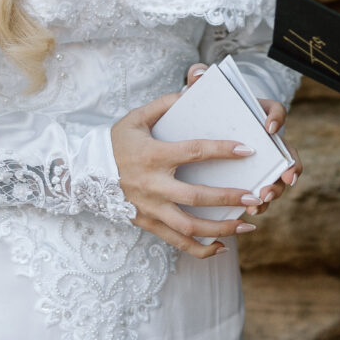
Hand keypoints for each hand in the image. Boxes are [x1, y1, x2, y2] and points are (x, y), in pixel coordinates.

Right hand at [112, 93, 272, 259]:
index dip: (222, 151)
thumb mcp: (136, 117)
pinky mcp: (147, 223)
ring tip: (247, 225)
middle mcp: (153, 185)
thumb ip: (164, 104)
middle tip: (254, 197)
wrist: (85, 172)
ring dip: (220, 229)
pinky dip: (199, 249)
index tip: (247, 150)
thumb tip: (192, 90)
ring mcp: (150, 208)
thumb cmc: (116, 141)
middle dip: (227, 198)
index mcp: (154, 156)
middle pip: (195, 196)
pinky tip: (221, 249)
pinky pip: (175, 241)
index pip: (194, 152)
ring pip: (188, 226)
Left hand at [183, 64, 301, 217]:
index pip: (275, 110)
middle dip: (288, 166)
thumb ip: (199, 79)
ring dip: (275, 190)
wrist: (196, 133)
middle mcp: (265, 141)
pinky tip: (250, 212)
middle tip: (283, 177)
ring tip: (263, 199)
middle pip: (287, 153)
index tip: (269, 127)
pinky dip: (259, 204)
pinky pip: (262, 195)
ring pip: (278, 178)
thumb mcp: (200, 94)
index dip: (276, 117)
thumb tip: (197, 72)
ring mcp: (260, 163)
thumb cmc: (203, 112)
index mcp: (257, 115)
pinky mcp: (251, 181)